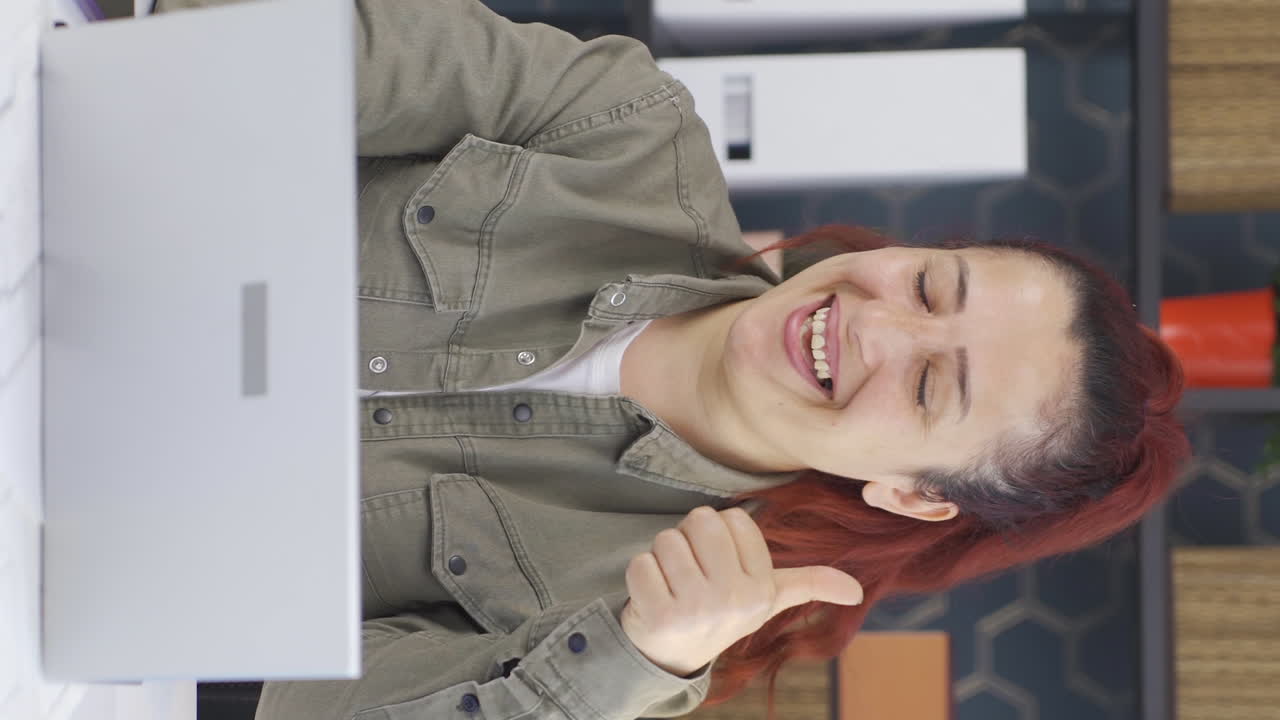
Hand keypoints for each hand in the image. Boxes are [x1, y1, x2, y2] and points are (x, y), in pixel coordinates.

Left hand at [618, 505, 863, 677]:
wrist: (674, 655)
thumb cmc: (722, 612)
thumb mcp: (767, 599)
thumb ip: (808, 584)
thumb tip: (858, 591)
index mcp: (762, 589)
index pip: (733, 518)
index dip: (720, 535)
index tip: (719, 565)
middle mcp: (734, 600)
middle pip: (700, 521)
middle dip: (689, 539)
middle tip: (691, 571)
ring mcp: (697, 609)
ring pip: (668, 539)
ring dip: (663, 557)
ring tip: (673, 584)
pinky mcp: (659, 615)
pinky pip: (640, 563)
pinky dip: (640, 574)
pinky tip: (652, 597)